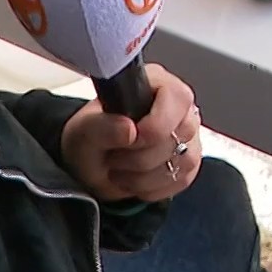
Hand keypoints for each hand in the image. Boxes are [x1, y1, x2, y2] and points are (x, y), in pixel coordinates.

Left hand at [61, 64, 203, 202]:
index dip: (157, 122)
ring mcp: (187, 136)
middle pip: (182, 133)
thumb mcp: (84, 130)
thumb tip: (128, 129)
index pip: (177, 97)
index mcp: (155, 84)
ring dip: (144, 175)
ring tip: (121, 168)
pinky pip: (182, 180)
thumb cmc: (90, 139)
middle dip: (143, 155)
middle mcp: (177, 107)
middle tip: (116, 154)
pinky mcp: (187, 162)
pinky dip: (153, 188)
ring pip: (184, 161)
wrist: (90, 167)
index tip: (132, 138)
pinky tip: (134, 180)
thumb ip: (101, 126)